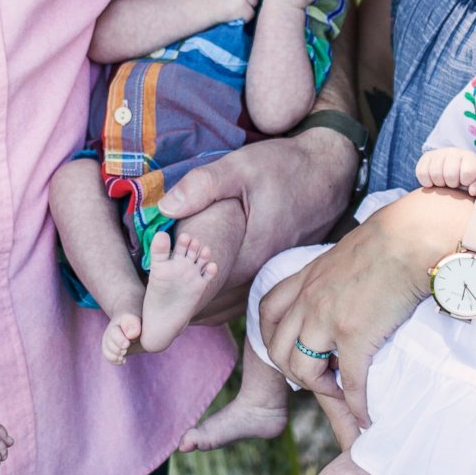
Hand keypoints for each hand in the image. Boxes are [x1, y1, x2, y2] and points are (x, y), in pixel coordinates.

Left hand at [154, 127, 358, 320]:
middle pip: (213, 305)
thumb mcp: (241, 166)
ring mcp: (270, 276)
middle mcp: (262, 275)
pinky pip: (240, 298)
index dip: (172, 298)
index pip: (202, 294)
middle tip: (148, 306)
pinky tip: (197, 295)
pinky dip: (217, 301)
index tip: (147, 297)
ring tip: (164, 303)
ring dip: (198, 306)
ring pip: (227, 306)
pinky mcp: (273, 272)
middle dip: (180, 307)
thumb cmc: (285, 167)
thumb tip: (164, 208)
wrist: (329, 172)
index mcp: (250, 256)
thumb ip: (202, 186)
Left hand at [257, 187, 467, 425]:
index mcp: (307, 278)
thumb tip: (351, 282)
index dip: (275, 336)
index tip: (294, 350)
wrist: (412, 238)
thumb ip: (339, 272)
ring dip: (320, 389)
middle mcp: (308, 300)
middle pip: (278, 349)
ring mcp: (327, 319)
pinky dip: (356, 405)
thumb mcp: (350, 252)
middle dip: (294, 371)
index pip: (269, 311)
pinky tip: (367, 415)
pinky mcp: (354, 335)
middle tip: (322, 378)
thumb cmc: (393, 240)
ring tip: (342, 393)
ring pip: (302, 370)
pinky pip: (349, 382)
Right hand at [413, 147, 475, 193]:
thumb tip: (472, 191)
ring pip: (434, 173)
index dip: (466, 182)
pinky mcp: (426, 157)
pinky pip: (421, 173)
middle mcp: (454, 151)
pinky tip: (433, 182)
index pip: (467, 172)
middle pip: (449, 174)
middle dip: (451, 184)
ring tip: (444, 183)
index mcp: (469, 157)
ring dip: (439, 184)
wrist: (453, 168)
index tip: (465, 182)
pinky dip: (427, 182)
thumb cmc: (467, 179)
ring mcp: (438, 153)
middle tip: (453, 184)